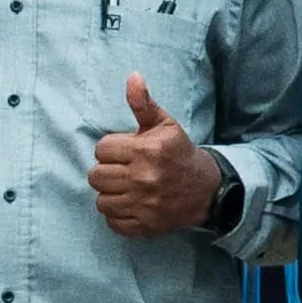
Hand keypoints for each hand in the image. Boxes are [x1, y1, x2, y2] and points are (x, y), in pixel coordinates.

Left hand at [90, 75, 221, 236]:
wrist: (205, 190)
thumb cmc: (179, 153)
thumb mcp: (164, 125)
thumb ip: (143, 103)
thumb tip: (133, 77)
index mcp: (146, 151)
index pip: (101, 149)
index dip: (111, 149)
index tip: (125, 152)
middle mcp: (143, 178)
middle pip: (96, 176)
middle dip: (107, 171)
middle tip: (123, 170)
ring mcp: (143, 205)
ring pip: (101, 200)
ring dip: (110, 194)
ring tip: (125, 188)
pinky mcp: (144, 225)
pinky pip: (112, 222)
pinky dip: (117, 215)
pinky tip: (130, 204)